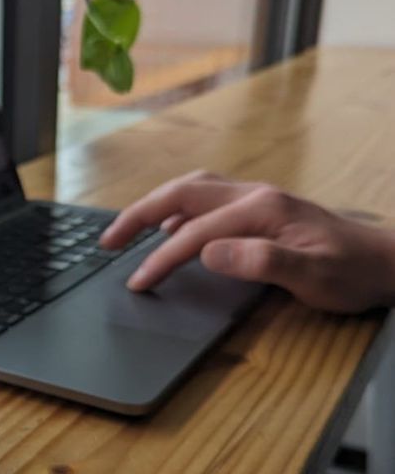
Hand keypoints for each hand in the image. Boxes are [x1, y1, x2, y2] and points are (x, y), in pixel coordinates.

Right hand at [99, 170, 394, 311]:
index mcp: (261, 209)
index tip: (137, 283)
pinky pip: (207, 200)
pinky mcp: (261, 208)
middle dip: (139, 215)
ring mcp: (258, 199)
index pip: (195, 233)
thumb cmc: (352, 272)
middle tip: (107, 241)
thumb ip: (261, 261)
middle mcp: (255, 196)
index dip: (161, 259)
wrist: (386, 263)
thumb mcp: (312, 275)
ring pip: (193, 191)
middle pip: (182, 194)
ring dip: (156, 206)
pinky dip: (178, 210)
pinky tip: (172, 228)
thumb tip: (209, 253)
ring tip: (128, 230)